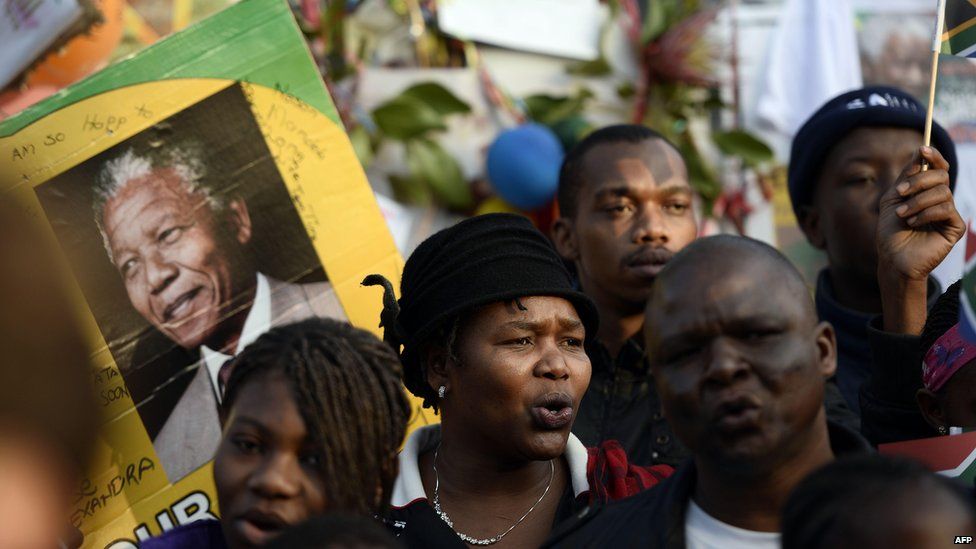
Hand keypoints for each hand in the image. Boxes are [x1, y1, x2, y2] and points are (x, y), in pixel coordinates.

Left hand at [877, 146, 963, 281]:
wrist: (892, 257)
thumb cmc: (890, 230)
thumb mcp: (893, 198)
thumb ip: (907, 176)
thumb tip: (921, 150)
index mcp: (927, 191)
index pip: (938, 168)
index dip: (934, 156)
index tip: (923, 149)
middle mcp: (941, 200)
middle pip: (941, 175)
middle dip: (918, 181)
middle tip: (900, 193)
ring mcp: (949, 213)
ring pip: (943, 192)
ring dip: (917, 202)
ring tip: (902, 215)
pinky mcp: (955, 227)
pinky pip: (946, 209)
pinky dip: (926, 213)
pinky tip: (913, 223)